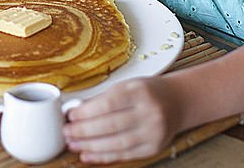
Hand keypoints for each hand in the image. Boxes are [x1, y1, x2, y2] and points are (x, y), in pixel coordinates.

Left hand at [63, 77, 181, 163]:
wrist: (176, 102)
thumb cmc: (147, 92)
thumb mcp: (127, 86)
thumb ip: (104, 98)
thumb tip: (76, 111)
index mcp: (140, 91)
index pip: (109, 104)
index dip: (87, 112)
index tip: (71, 115)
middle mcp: (149, 112)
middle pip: (111, 125)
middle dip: (84, 130)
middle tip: (67, 132)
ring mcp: (153, 132)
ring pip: (116, 143)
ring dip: (90, 146)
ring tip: (73, 144)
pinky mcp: (153, 147)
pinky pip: (124, 155)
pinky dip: (103, 156)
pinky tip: (88, 154)